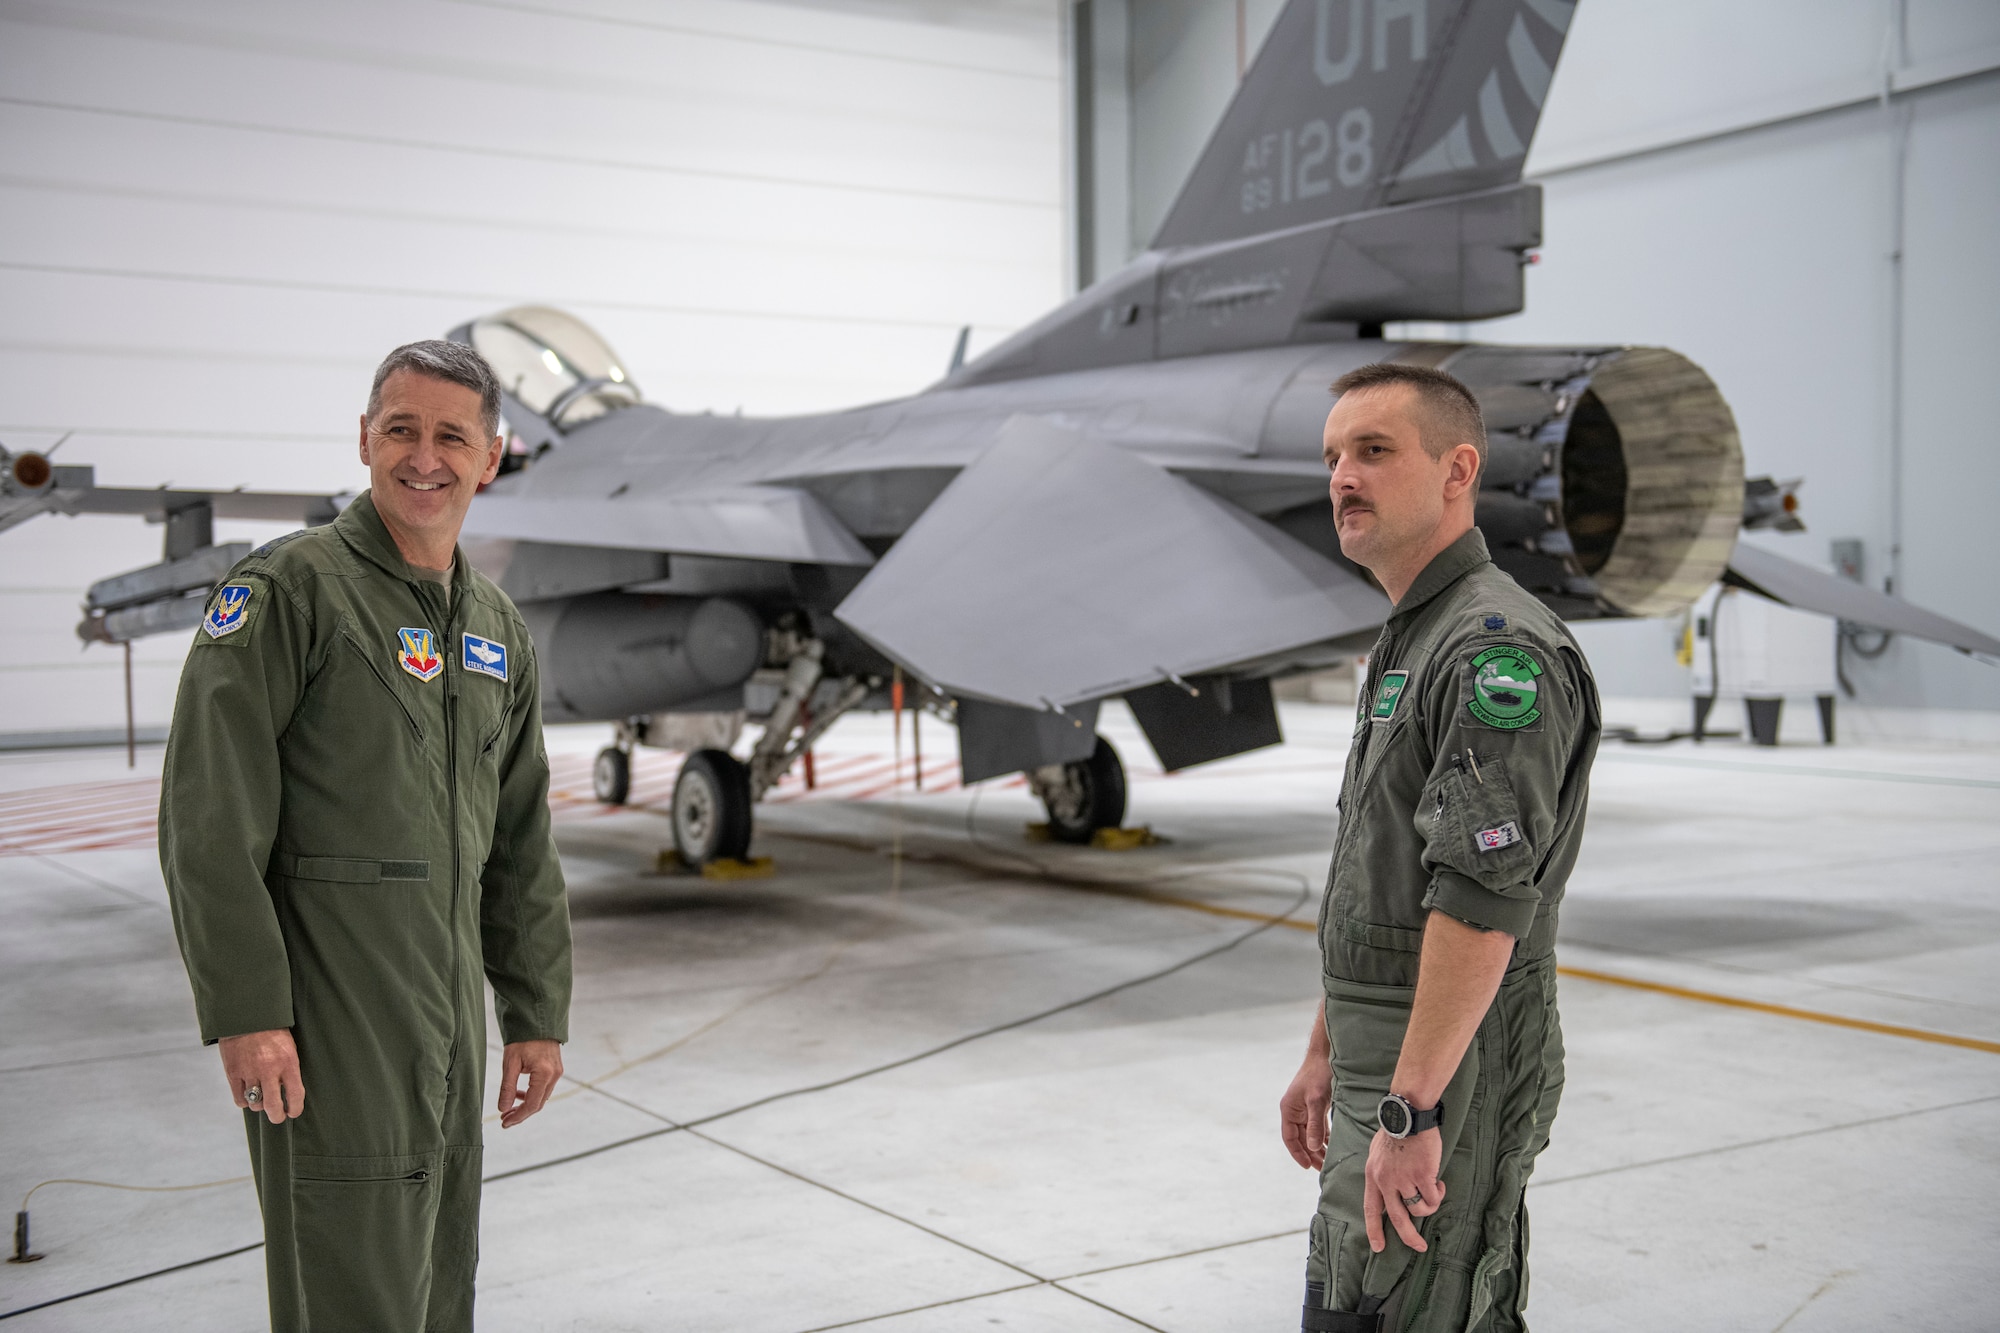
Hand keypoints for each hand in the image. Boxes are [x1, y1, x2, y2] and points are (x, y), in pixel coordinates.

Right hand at [219, 1029, 304, 1124]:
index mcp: (288, 1062)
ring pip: (255, 1104)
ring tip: (262, 1097)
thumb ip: (289, 1068)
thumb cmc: (272, 1030)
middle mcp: (269, 1070)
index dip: (295, 1108)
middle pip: (273, 1106)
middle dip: (277, 1116)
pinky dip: (244, 1101)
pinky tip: (247, 1094)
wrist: (247, 1015)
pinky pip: (239, 1099)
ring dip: (259, 1105)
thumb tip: (290, 1092)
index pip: (295, 1094)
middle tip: (278, 1116)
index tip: (293, 1112)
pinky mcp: (233, 1073)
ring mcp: (250, 1072)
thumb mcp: (289, 1046)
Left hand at [497, 1039, 562, 1127]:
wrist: (537, 1021)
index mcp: (544, 1073)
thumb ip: (507, 1088)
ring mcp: (557, 1072)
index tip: (504, 1122)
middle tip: (505, 1119)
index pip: (532, 1104)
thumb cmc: (522, 1039)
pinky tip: (519, 1094)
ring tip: (509, 1108)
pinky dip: (532, 1095)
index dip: (518, 1116)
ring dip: (526, 1105)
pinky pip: (544, 1089)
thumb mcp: (510, 1063)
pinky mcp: (556, 1069)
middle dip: (521, 1114)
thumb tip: (503, 1108)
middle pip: (539, 1104)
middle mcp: (554, 1075)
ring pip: (542, 1098)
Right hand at [1280, 1052, 1332, 1168]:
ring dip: (1317, 1147)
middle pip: (1300, 1138)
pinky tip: (1331, 1145)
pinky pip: (1317, 1126)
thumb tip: (1314, 1147)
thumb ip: (1315, 1124)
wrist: (1326, 1055)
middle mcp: (1294, 1110)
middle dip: (1310, 1153)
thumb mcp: (1317, 1101)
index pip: (1289, 1138)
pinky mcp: (1315, 1105)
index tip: (1307, 1166)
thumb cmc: (1318, 1074)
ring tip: (1327, 1161)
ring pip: (1309, 1133)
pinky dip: (1323, 1136)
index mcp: (1288, 1109)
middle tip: (1321, 1168)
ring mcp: (1304, 1108)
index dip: (1297, 1153)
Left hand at [1362, 1127, 1444, 1252]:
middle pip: (1397, 1219)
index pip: (1371, 1209)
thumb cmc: (1395, 1131)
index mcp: (1373, 1176)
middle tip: (1419, 1247)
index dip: (1374, 1230)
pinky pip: (1433, 1198)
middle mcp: (1386, 1181)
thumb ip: (1381, 1173)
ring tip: (1433, 1191)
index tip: (1378, 1247)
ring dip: (1429, 1205)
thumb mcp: (1377, 1153)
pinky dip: (1439, 1194)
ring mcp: (1404, 1179)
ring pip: (1419, 1209)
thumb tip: (1387, 1189)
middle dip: (1409, 1237)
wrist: (1408, 1116)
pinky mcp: (1423, 1176)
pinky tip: (1439, 1183)